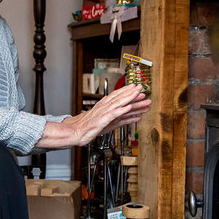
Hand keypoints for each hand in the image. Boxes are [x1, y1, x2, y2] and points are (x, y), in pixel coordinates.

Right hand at [36, 84, 150, 148]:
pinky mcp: (103, 119)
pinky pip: (114, 114)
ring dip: (130, 98)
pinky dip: (121, 110)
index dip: (128, 91)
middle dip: (132, 92)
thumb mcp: (105, 120)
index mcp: (105, 106)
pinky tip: (128, 107)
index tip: (137, 87)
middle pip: (121, 97)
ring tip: (139, 94)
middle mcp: (105, 107)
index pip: (118, 96)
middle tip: (142, 88)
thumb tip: (128, 112)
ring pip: (119, 103)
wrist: (76, 131)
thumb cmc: (89, 127)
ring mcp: (104, 112)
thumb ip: (118, 116)